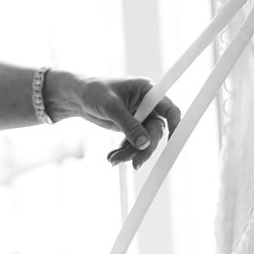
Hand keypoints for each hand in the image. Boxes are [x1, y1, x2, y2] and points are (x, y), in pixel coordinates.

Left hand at [48, 72, 179, 169]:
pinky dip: (124, 151)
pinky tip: (112, 156)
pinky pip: (134, 143)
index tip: (172, 142)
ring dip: (131, 152)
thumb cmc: (94, 91)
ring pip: (144, 140)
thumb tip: (145, 143)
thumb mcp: (111, 107)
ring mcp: (140, 116)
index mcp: (148, 90)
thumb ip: (129, 125)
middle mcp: (147, 104)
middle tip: (134, 162)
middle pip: (156, 131)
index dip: (175, 125)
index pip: (169, 109)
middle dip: (145, 148)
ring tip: (113, 159)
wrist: (77, 96)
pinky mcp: (131, 126)